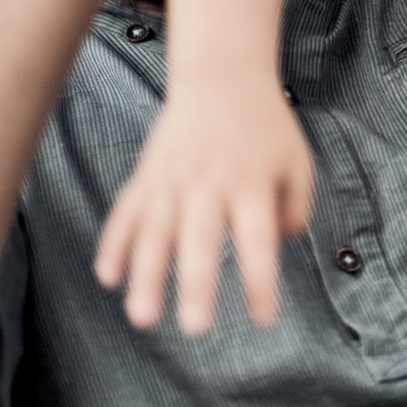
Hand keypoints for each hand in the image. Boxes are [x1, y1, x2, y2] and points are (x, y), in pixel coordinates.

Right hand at [95, 78, 313, 333]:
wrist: (222, 78)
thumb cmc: (267, 130)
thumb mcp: (299, 165)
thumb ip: (296, 211)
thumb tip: (275, 249)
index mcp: (252, 184)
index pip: (258, 241)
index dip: (260, 281)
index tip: (263, 319)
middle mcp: (208, 184)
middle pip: (200, 241)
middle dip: (195, 286)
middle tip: (194, 328)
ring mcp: (171, 180)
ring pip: (155, 234)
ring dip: (146, 277)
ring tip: (142, 318)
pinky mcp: (146, 176)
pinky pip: (126, 213)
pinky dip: (114, 244)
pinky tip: (106, 277)